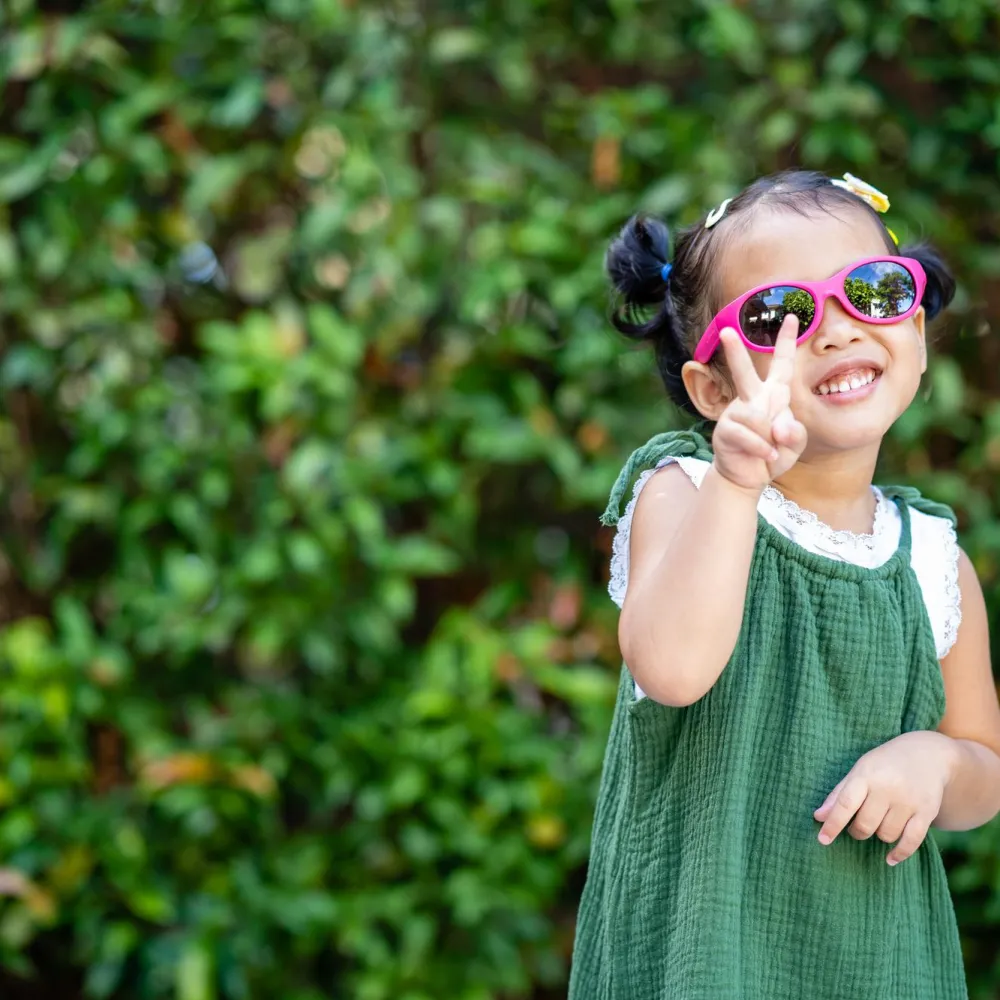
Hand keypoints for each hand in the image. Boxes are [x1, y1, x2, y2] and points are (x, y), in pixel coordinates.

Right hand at [711, 314, 807, 492]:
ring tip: (770, 452)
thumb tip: (777, 427)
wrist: (748, 478)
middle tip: (726, 331)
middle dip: (735, 352)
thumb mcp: (795, 444)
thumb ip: (795, 433)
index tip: (793, 317)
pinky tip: (766, 457)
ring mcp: (736, 414)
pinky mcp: (725, 431)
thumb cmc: (772, 454)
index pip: (782, 365)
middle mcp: (751, 399)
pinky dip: (762, 450)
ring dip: (770, 440)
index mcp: (772, 396)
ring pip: (757, 417)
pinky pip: (750, 436)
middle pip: (744, 373)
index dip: (787, 342)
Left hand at [813, 731, 956, 865]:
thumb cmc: (884, 764)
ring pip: (886, 835)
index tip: (822, 839)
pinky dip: (899, 853)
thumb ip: (839, 794)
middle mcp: (887, 788)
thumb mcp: (859, 771)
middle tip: (858, 825)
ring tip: (879, 822)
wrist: (926, 755)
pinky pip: (912, 841)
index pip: (846, 803)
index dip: (833, 823)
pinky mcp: (926, 812)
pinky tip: (890, 859)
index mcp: (866, 775)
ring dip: (878, 835)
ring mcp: (908, 801)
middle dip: (857, 831)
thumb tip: (819, 817)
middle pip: (865, 824)